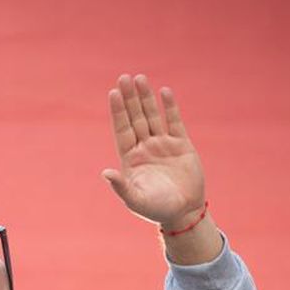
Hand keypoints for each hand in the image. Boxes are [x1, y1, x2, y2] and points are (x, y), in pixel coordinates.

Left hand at [101, 74, 204, 229]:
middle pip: (135, 117)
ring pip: (152, 116)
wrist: (183, 212)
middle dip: (130, 98)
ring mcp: (163, 144)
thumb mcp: (135, 200)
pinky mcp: (181, 144)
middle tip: (124, 77)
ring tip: (140, 78)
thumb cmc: (156, 209)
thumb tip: (105, 172)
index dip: (118, 111)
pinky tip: (164, 91)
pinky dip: (169, 107)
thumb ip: (120, 186)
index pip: (122, 129)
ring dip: (146, 98)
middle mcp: (145, 147)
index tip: (113, 93)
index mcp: (130, 158)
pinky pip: (174, 121)